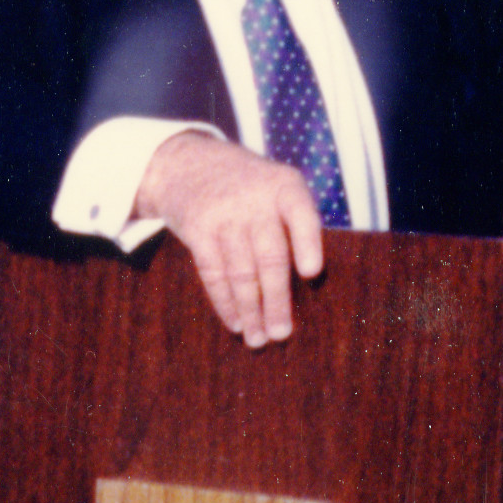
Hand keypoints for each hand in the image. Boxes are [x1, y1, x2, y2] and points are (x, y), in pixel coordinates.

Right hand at [139, 130, 325, 345]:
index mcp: (285, 187)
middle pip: (270, 256)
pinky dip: (225, 302)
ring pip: (241, 272)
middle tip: (283, 334)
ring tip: (259, 339)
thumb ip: (295, 223)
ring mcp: (224, 214)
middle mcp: (255, 199)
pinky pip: (213, 273)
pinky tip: (236, 323)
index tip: (312, 273)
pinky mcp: (197, 229)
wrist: (189, 163)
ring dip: (251, 311)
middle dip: (277, 300)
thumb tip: (313, 285)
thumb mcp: (278, 185)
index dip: (307, 243)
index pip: (301, 214)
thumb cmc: (251, 188)